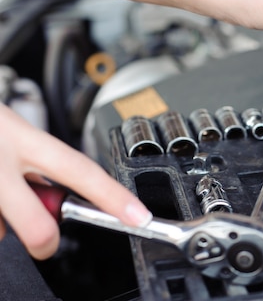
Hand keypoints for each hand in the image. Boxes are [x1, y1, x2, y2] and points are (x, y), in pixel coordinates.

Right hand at [0, 103, 151, 259]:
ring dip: (0, 222)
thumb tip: (55, 205)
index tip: (138, 216)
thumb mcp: (17, 131)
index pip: (80, 170)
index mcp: (26, 139)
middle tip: (46, 240)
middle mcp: (1, 159)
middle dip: (44, 240)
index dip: (112, 196)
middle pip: (35, 223)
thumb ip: (37, 166)